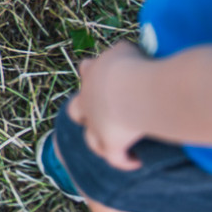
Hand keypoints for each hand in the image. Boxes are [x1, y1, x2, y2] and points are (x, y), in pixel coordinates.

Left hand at [66, 41, 151, 170]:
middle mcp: (87, 101)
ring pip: (90, 138)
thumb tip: (129, 53)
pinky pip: (114, 157)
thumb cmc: (131, 64)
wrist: (131, 89)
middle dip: (83, 112)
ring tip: (111, 143)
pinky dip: (124, 160)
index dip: (94, 73)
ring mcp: (96, 125)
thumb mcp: (127, 49)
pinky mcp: (110, 143)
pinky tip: (135, 161)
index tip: (108, 77)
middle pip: (76, 109)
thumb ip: (124, 52)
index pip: (88, 70)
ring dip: (98, 140)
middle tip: (99, 113)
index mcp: (91, 74)